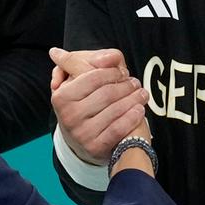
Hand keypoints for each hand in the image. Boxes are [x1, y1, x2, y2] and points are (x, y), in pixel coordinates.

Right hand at [50, 47, 150, 165]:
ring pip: (115, 110)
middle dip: (125, 85)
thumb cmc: (84, 102)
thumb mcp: (79, 80)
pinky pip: (118, 129)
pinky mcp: (94, 147)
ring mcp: (80, 134)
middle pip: (106, 93)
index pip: (92, 76)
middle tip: (136, 82)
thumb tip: (95, 56)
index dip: (112, 72)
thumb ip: (86, 61)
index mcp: (61, 97)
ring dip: (134, 99)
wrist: (83, 140)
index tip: (123, 71)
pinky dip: (132, 117)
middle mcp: (68, 116)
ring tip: (142, 93)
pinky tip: (140, 109)